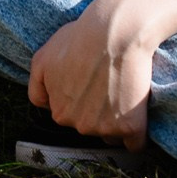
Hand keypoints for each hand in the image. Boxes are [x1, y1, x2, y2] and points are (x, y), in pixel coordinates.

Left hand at [26, 0, 170, 150]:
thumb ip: (37, 89)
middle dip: (99, 113)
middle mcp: (79, 126)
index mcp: (59, 113)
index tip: (92, 85)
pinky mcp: (131, 127)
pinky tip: (138, 116)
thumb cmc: (80, 39)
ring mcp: (105, 129)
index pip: (71, 119)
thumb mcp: (43, 58)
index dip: (82, 102)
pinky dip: (137, 135)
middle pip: (92, 128)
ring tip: (124, 93)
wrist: (115, 32)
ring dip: (118, 123)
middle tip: (109, 85)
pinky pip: (135, 145)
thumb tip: (45, 107)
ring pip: (112, 136)